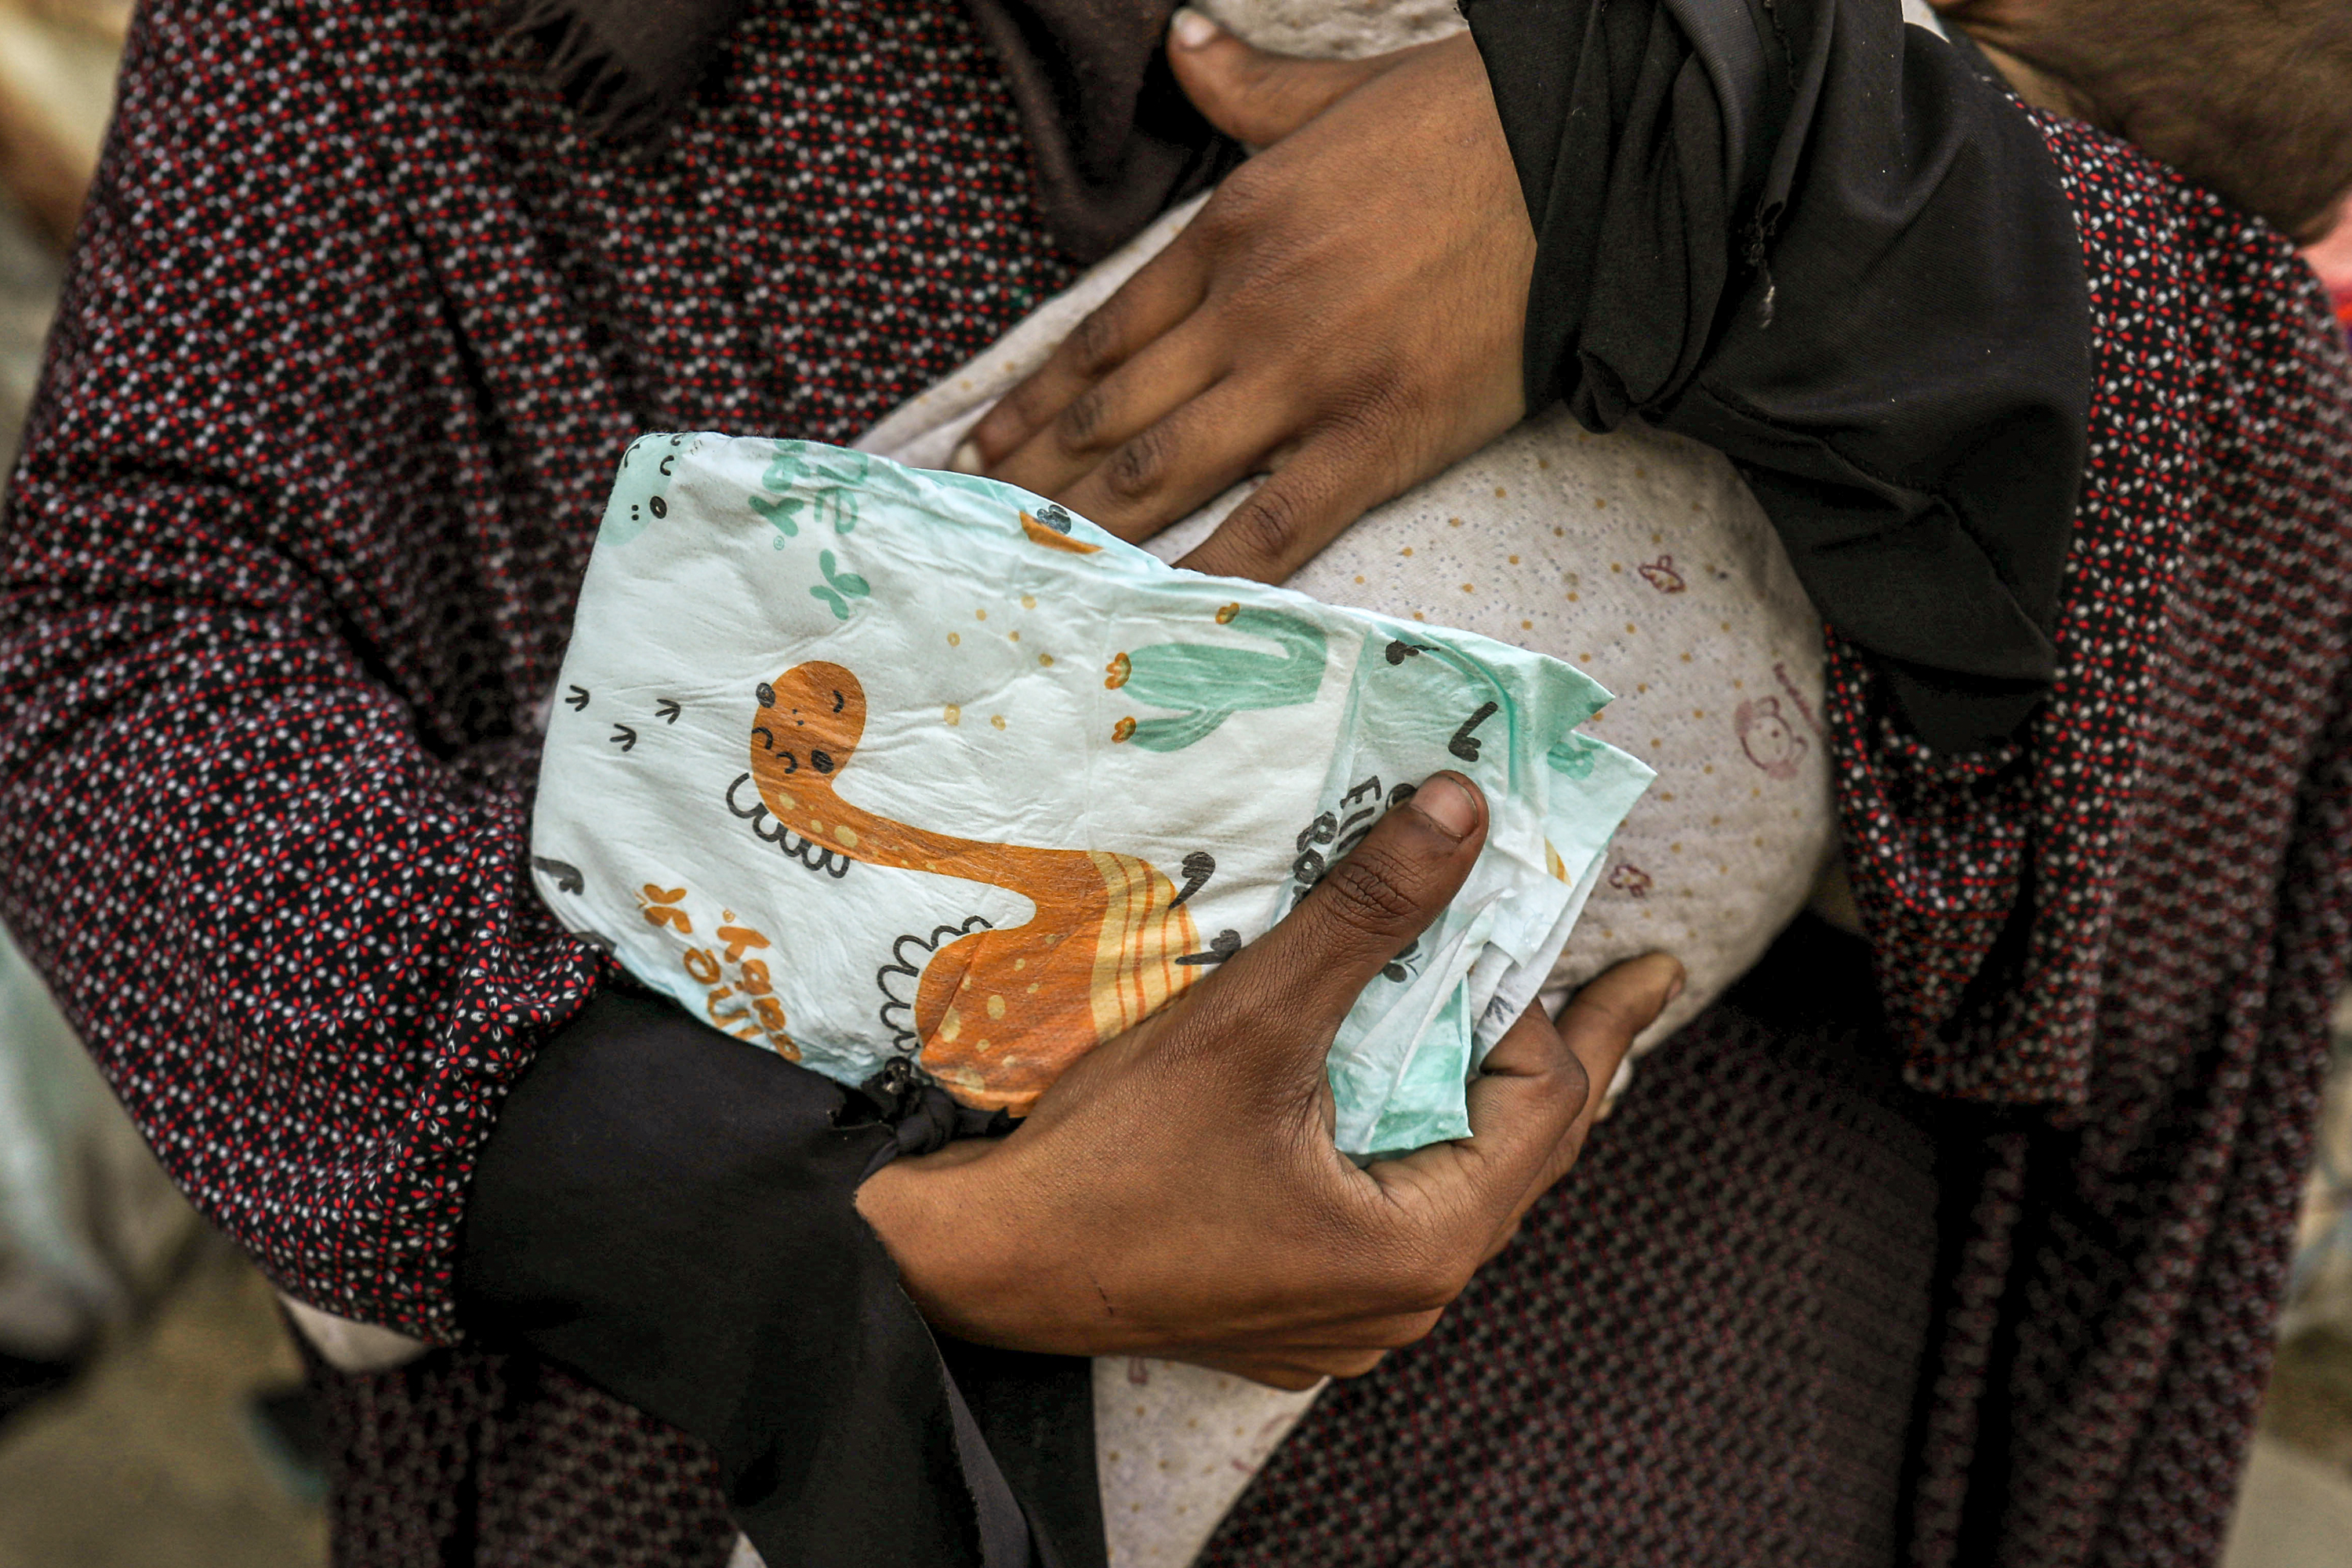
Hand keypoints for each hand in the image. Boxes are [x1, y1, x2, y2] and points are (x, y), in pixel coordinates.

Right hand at [856, 772, 1682, 1388]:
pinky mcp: (1290, 1306)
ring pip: (1447, 1181)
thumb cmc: (1118, 1158)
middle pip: (1511, 1152)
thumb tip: (1465, 810)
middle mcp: (1405, 1301)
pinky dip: (1399, 1133)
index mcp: (1426, 1245)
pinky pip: (1385, 1208)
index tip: (1576, 934)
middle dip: (1550, 1054)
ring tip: (1499, 1015)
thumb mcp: (1255, 1021)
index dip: (1558, 1011)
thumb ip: (1368, 915)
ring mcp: (1346, 1317)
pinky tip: (1381, 1086)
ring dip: (1465, 1091)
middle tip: (1619, 979)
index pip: (1545, 1109)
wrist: (980, 1269)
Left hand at [962, 16, 1536, 585]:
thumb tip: (1183, 40)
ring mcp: (1305, 382)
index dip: (1035, 400)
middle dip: (1035, 478)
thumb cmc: (1467, 123)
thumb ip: (1246, 87)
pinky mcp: (1374, 440)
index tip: (982, 447)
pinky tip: (1151, 609)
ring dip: (1087, 526)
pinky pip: (1271, 527)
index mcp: (1228, 233)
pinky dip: (1207, 574)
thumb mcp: (1334, 93)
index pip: (1101, 335)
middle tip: (974, 530)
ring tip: (1031, 572)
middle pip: (1112, 414)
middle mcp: (1247, 314)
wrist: (1588, 164)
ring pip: (1164, 471)